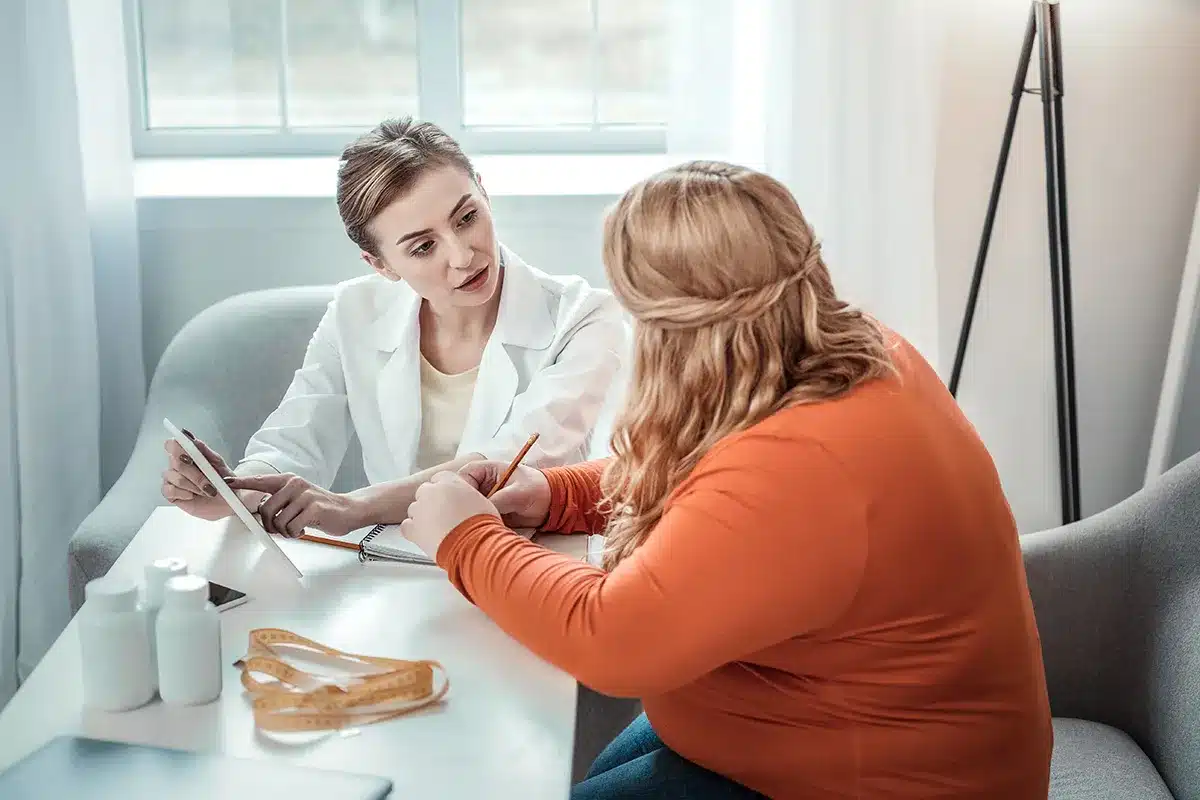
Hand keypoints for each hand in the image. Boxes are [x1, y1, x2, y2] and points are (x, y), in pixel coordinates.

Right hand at [161, 431, 233, 520]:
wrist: (229, 500)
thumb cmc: (224, 481)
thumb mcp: (218, 463)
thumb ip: (203, 450)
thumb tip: (190, 437)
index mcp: (187, 454)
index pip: (172, 444)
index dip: (177, 448)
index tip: (190, 457)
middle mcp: (177, 465)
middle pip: (175, 462)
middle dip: (195, 474)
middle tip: (209, 484)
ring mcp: (172, 479)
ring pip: (174, 477)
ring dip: (194, 485)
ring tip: (207, 492)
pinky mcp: (170, 493)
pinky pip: (169, 490)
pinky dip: (184, 493)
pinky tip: (193, 496)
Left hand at [224, 473, 364, 537]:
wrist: (348, 509)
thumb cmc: (320, 507)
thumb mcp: (298, 498)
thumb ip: (279, 500)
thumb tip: (259, 511)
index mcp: (288, 480)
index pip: (260, 481)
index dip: (242, 483)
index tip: (227, 483)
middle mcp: (295, 484)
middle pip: (265, 509)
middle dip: (270, 525)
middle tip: (281, 530)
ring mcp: (305, 495)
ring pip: (278, 521)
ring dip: (285, 532)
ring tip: (295, 529)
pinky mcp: (314, 508)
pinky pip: (292, 527)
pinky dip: (295, 534)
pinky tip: (304, 530)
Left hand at [400, 472, 499, 559]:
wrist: (473, 543)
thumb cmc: (481, 524)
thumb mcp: (482, 500)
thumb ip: (468, 495)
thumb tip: (468, 501)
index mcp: (449, 481)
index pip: (439, 478)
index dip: (444, 490)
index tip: (448, 498)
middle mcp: (431, 492)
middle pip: (424, 491)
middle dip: (431, 502)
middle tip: (444, 514)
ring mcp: (419, 510)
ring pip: (415, 509)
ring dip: (423, 516)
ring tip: (437, 528)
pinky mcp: (413, 528)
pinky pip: (407, 526)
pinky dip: (414, 530)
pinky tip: (425, 535)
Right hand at [457, 461, 550, 528]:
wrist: (552, 504)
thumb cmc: (538, 490)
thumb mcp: (519, 492)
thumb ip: (500, 499)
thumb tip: (482, 509)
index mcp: (488, 470)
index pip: (465, 475)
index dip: (462, 488)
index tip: (466, 502)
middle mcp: (483, 484)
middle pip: (464, 493)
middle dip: (466, 505)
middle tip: (472, 517)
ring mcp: (486, 498)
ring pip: (470, 508)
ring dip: (473, 517)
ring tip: (480, 525)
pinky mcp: (490, 512)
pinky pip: (479, 518)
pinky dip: (480, 524)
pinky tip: (484, 530)